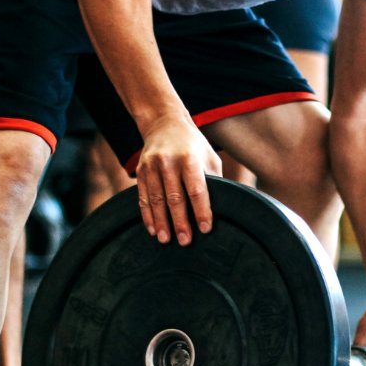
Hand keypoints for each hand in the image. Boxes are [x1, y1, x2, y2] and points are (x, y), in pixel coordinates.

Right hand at [134, 115, 222, 245]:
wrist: (164, 124)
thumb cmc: (194, 146)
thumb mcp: (209, 157)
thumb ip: (214, 180)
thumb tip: (225, 206)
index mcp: (190, 158)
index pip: (197, 189)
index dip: (202, 210)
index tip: (205, 228)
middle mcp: (168, 162)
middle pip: (174, 197)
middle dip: (180, 222)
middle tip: (185, 241)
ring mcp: (152, 166)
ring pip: (156, 199)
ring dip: (161, 222)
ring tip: (166, 240)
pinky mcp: (140, 171)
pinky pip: (143, 197)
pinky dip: (147, 215)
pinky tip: (152, 229)